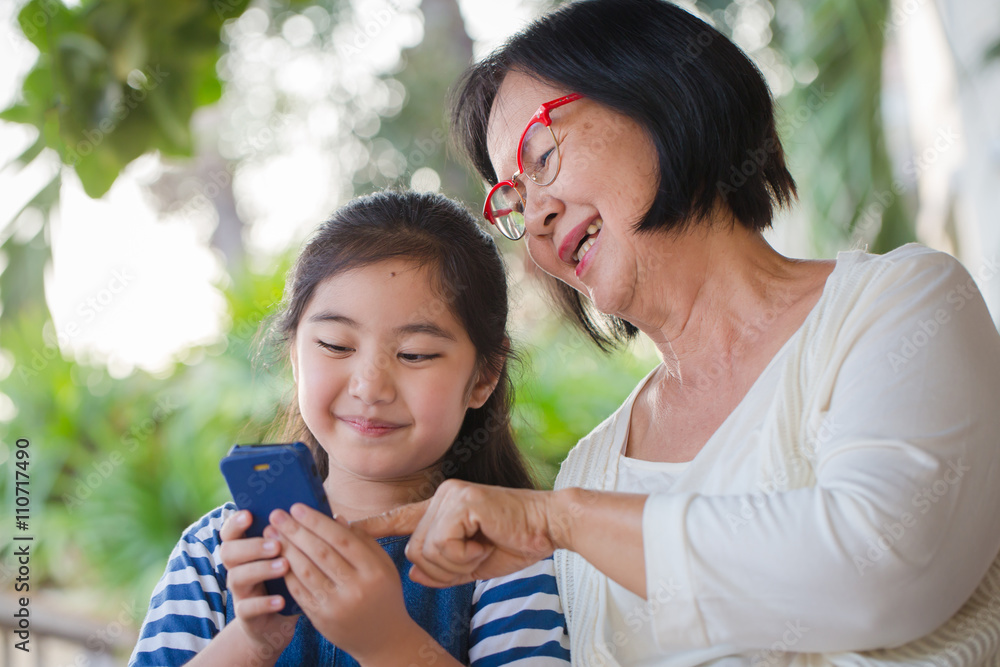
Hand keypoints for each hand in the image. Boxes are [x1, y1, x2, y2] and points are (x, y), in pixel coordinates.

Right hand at [219, 510, 298, 654]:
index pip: (231, 530)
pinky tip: (281, 600)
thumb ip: (306, 537)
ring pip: (237, 577)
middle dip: (252, 545)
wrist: (276, 620)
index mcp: (248, 547)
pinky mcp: (246, 615)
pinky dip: (264, 603)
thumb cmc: (290, 579)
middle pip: (229, 551)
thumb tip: (336, 518)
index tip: (250, 514)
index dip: (236, 522)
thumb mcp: (295, 557)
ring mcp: (241, 592)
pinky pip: (248, 609)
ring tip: (284, 566)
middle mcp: (239, 567)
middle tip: (277, 544)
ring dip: (261, 569)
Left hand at [267, 504, 417, 661]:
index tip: (297, 507)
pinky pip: (299, 591)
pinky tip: (278, 557)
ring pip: (305, 571)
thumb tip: (336, 517)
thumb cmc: (384, 595)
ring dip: (286, 549)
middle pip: (320, 552)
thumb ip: (363, 541)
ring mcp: (336, 606)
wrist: (383, 639)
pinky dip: (287, 572)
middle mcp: (356, 588)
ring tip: (272, 533)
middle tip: (277, 515)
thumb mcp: (384, 566)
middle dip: (295, 531)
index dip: (317, 521)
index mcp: (374, 571)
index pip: (342, 539)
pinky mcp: (321, 619)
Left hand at [352, 479, 556, 586]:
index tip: (343, 527)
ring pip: (426, 550)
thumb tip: (414, 575)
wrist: (549, 526)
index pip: (400, 518)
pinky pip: (443, 544)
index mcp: (442, 508)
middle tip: (477, 556)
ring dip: (456, 563)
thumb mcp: (473, 563)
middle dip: (444, 569)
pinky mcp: (461, 501)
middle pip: (414, 551)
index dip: (372, 527)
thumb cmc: (517, 542)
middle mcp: (441, 496)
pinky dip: (464, 555)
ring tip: (485, 546)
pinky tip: (487, 540)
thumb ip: (443, 568)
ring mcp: (450, 495)